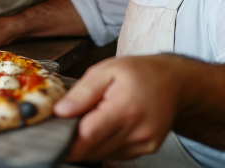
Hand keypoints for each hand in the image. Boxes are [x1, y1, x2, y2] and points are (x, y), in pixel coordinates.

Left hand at [54, 55, 183, 161]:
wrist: (174, 82)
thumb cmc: (140, 72)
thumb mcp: (106, 70)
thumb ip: (82, 92)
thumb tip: (60, 111)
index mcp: (126, 109)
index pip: (88, 135)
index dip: (66, 140)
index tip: (51, 137)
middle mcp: (137, 131)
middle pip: (93, 149)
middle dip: (73, 141)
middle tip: (63, 126)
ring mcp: (143, 144)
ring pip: (102, 154)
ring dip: (88, 143)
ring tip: (88, 120)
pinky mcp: (145, 150)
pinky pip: (114, 153)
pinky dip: (102, 144)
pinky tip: (104, 127)